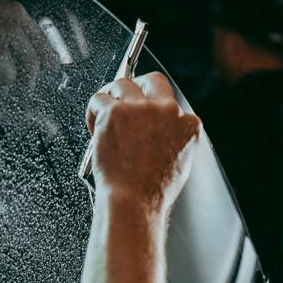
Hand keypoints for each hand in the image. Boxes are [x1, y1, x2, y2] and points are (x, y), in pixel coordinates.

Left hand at [85, 72, 201, 211]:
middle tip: (123, 103)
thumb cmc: (151, 192)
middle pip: (152, 80)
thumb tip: (157, 129)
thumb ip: (173, 137)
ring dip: (112, 99)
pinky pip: (99, 99)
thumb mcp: (179, 162)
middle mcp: (168, 111)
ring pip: (122, 84)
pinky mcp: (115, 112)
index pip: (171, 101)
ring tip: (105, 118)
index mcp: (189, 124)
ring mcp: (141, 109)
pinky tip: (95, 127)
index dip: (153, 108)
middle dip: (136, 88)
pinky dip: (93, 112)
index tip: (142, 117)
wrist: (134, 203)